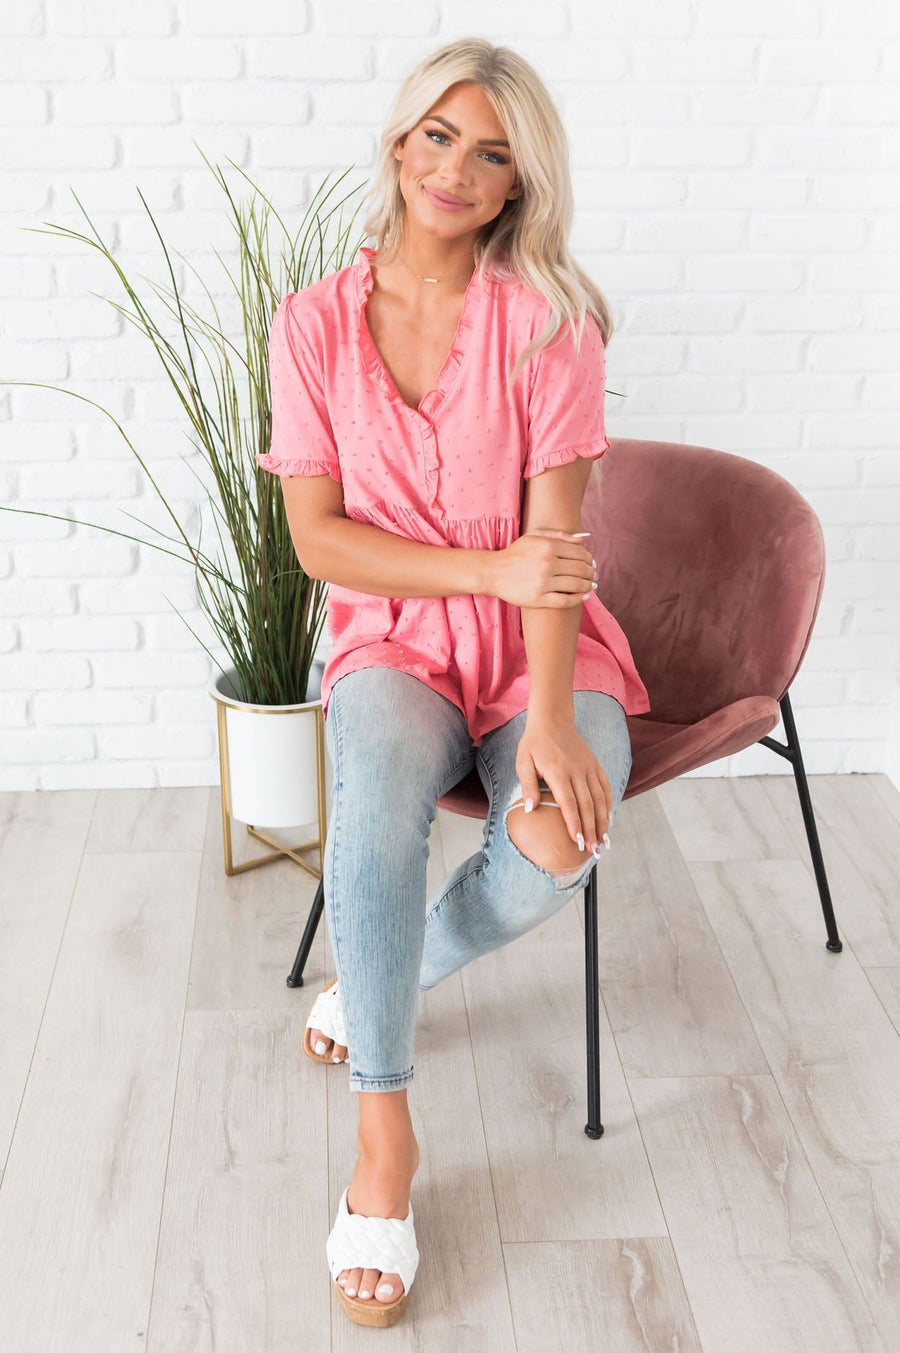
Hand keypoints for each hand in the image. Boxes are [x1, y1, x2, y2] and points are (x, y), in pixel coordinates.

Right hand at [489, 529, 596, 608]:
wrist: (493, 572)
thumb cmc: (515, 553)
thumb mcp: (533, 536)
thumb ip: (558, 534)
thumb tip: (582, 540)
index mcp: (548, 547)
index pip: (579, 554)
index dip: (589, 559)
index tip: (592, 564)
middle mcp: (547, 564)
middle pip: (580, 570)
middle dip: (591, 573)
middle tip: (593, 575)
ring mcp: (543, 583)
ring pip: (576, 585)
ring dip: (588, 586)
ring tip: (590, 586)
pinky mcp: (538, 599)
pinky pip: (565, 601)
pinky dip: (578, 599)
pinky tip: (583, 597)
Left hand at [516, 715, 612, 852]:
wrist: (552, 720)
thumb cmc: (534, 744)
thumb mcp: (523, 762)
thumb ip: (528, 785)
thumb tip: (530, 809)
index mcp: (558, 772)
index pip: (569, 803)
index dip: (574, 824)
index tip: (578, 842)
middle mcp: (577, 771)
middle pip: (587, 806)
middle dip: (590, 830)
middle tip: (592, 850)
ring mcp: (588, 768)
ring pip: (599, 799)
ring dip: (602, 822)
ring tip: (603, 841)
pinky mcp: (595, 765)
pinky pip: (605, 787)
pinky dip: (608, 805)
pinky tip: (608, 821)